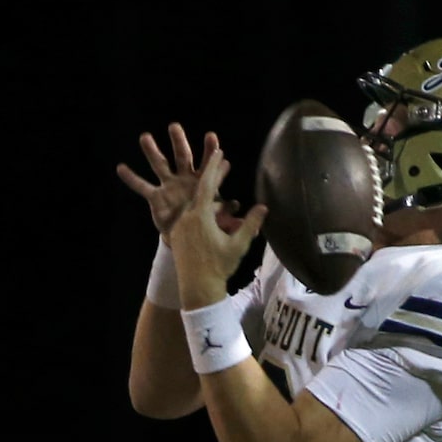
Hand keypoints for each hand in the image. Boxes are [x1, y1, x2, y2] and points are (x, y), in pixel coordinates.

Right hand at [117, 123, 221, 240]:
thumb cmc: (205, 223)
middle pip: (182, 156)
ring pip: (160, 165)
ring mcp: (169, 186)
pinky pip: (142, 187)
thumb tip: (244, 213)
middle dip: (179, 142)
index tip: (211, 137)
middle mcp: (185, 178)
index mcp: (203, 181)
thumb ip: (229, 215)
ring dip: (152, 151)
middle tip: (174, 127)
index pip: (208, 163)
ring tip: (145, 137)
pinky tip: (121, 168)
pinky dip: (132, 179)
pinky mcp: (156, 198)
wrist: (187, 237)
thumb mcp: (219, 218)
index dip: (209, 151)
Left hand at [167, 146, 267, 308]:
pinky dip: (200, 211)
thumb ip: (250, 224)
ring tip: (219, 190)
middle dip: (211, 177)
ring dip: (207, 197)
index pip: (206, 185)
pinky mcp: (177, 237)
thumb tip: (264, 207)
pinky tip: (210, 212)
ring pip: (194, 206)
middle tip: (222, 163)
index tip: (220, 152)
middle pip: (199, 192)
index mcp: (200, 217)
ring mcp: (180, 228)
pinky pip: (189, 218)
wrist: (197, 290)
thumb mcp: (238, 245)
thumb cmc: (219, 267)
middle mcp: (186, 219)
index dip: (214, 167)